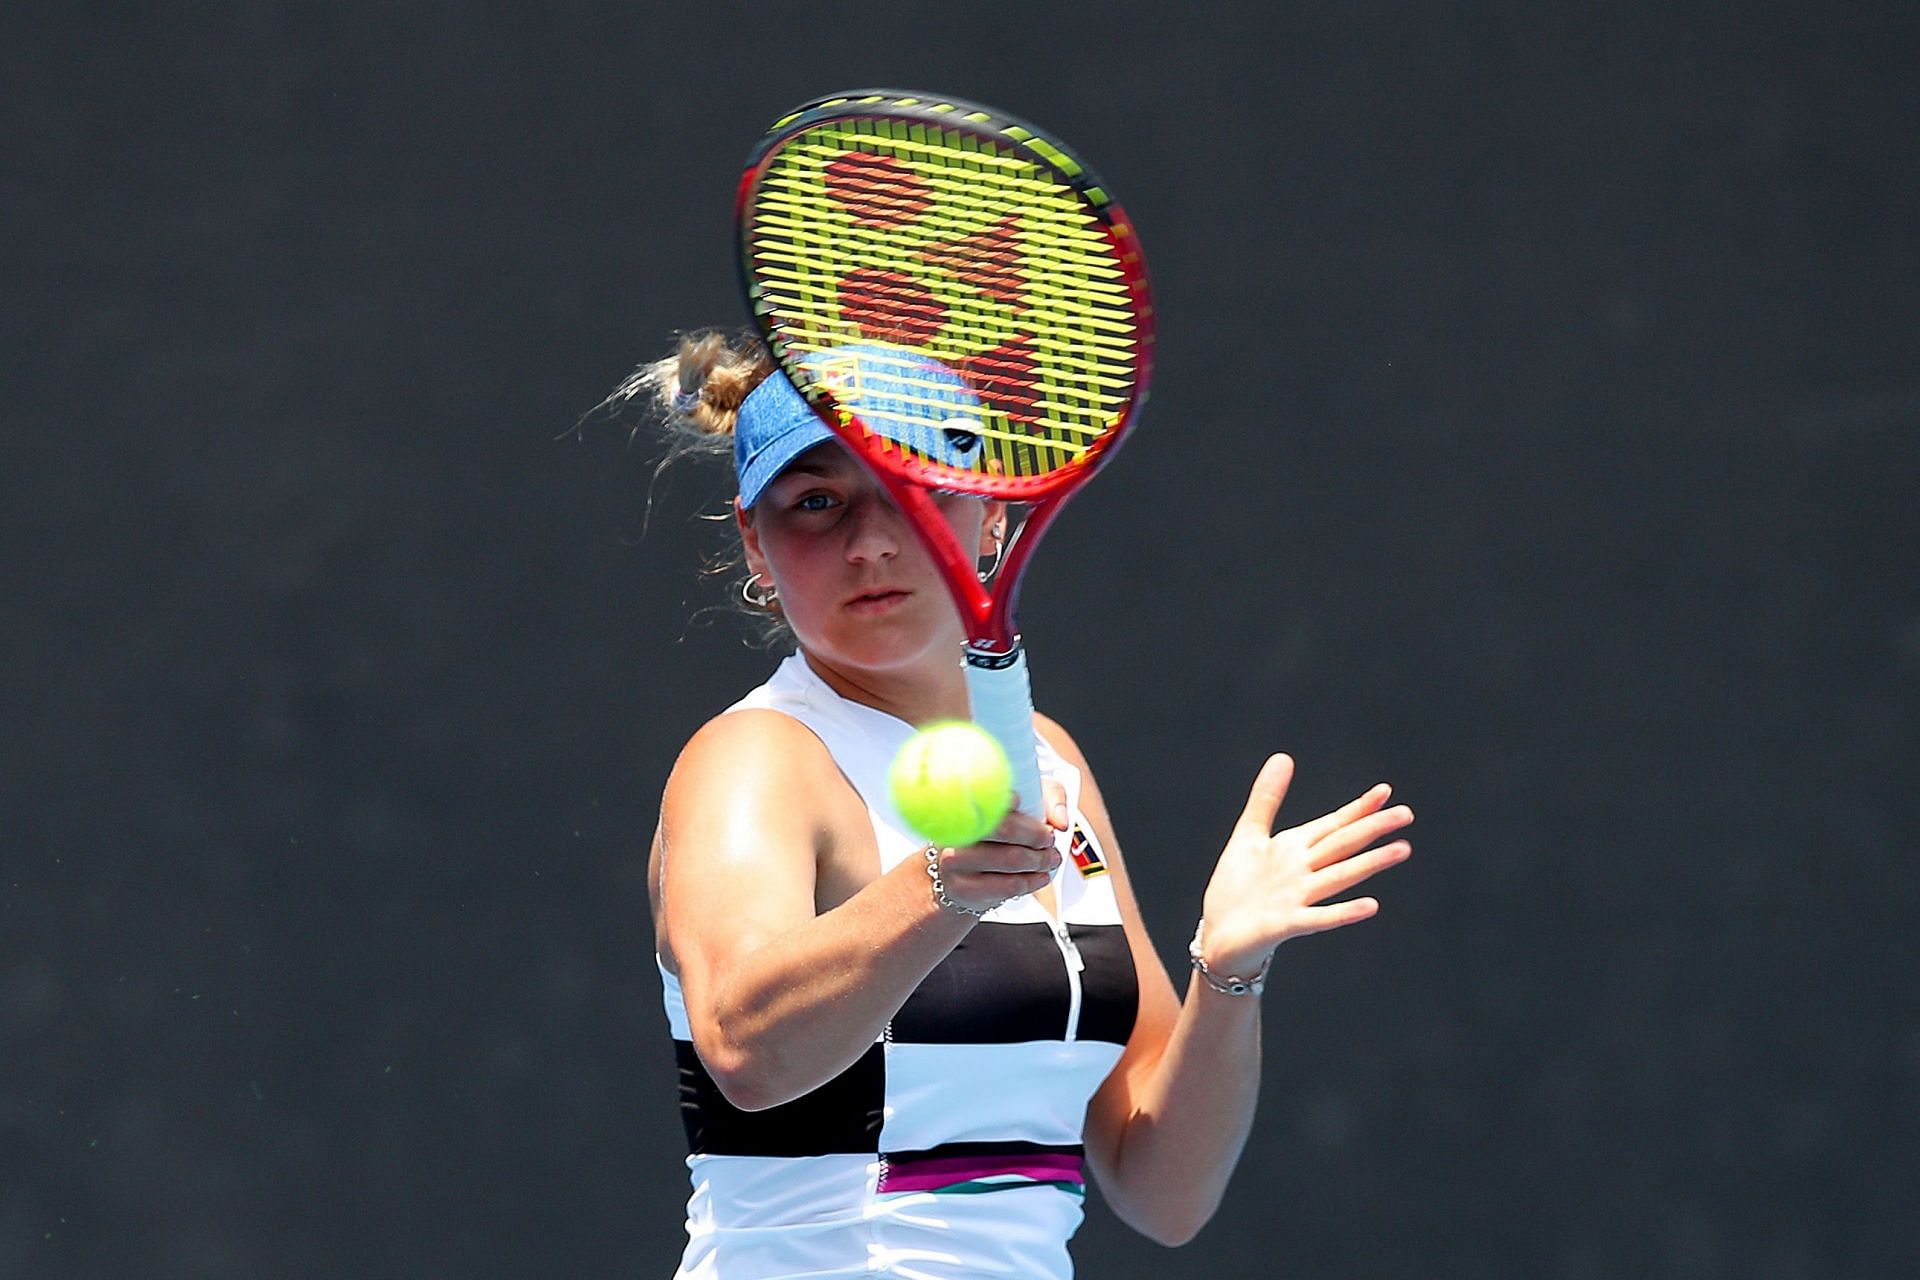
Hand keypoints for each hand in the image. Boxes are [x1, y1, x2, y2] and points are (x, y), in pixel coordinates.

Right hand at [928, 779, 1068, 913]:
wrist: (959, 870)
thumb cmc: (996, 831)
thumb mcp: (1025, 801)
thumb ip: (1050, 798)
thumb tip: (1060, 822)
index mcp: (964, 801)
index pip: (988, 795)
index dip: (1008, 798)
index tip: (1028, 807)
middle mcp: (955, 830)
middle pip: (1004, 828)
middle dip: (1037, 835)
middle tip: (1050, 839)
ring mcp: (954, 861)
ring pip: (1011, 860)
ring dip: (1040, 860)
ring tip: (1050, 858)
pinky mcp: (962, 888)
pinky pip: (1007, 886)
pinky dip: (1031, 881)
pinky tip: (1040, 876)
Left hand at [1197, 754, 1412, 973]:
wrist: (1219, 935)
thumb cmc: (1237, 889)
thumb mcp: (1249, 835)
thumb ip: (1267, 798)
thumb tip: (1284, 756)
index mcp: (1296, 849)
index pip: (1334, 825)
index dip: (1358, 808)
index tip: (1385, 791)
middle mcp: (1304, 872)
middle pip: (1343, 846)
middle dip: (1373, 829)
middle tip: (1406, 814)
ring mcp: (1298, 898)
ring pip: (1339, 876)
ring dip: (1370, 863)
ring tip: (1402, 849)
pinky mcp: (1286, 925)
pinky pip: (1318, 918)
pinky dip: (1344, 912)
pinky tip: (1371, 905)